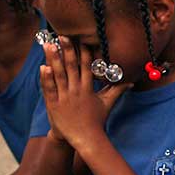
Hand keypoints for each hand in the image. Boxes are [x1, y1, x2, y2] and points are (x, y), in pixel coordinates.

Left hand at [40, 36, 132, 150]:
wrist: (86, 139)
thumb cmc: (97, 120)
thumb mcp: (108, 103)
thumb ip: (118, 90)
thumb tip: (132, 82)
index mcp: (88, 88)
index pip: (86, 65)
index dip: (83, 51)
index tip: (80, 38)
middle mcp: (76, 90)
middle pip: (71, 66)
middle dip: (67, 50)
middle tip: (63, 35)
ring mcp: (64, 97)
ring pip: (58, 74)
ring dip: (53, 59)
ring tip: (49, 45)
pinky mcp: (54, 105)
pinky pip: (49, 89)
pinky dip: (46, 78)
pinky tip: (43, 67)